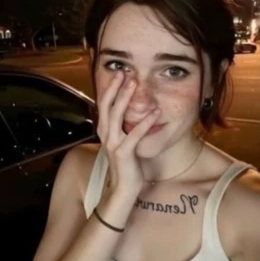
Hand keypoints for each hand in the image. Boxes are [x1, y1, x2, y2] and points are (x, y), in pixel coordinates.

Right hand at [97, 71, 160, 194]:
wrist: (122, 188)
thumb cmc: (125, 165)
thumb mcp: (121, 143)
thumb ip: (122, 129)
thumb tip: (129, 114)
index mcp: (105, 131)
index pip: (103, 104)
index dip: (110, 88)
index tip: (120, 73)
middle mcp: (105, 135)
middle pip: (107, 105)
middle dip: (116, 87)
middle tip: (126, 72)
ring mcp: (113, 144)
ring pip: (116, 115)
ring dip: (126, 97)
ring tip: (135, 83)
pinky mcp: (124, 153)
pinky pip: (135, 134)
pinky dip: (145, 122)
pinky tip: (156, 112)